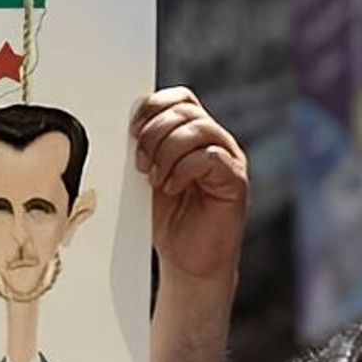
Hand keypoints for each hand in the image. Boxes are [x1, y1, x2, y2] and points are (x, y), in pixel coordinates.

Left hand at [131, 87, 248, 284]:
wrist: (188, 263)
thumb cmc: (168, 222)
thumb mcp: (148, 178)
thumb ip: (144, 150)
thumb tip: (126, 126)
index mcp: (193, 135)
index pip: (179, 98)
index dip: (152, 107)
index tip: (131, 133)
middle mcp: (215, 141)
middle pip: (185, 110)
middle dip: (154, 133)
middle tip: (142, 164)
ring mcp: (228, 159)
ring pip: (198, 128)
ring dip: (167, 152)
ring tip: (157, 179)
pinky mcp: (235, 180)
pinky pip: (210, 157)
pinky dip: (183, 170)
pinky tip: (172, 189)